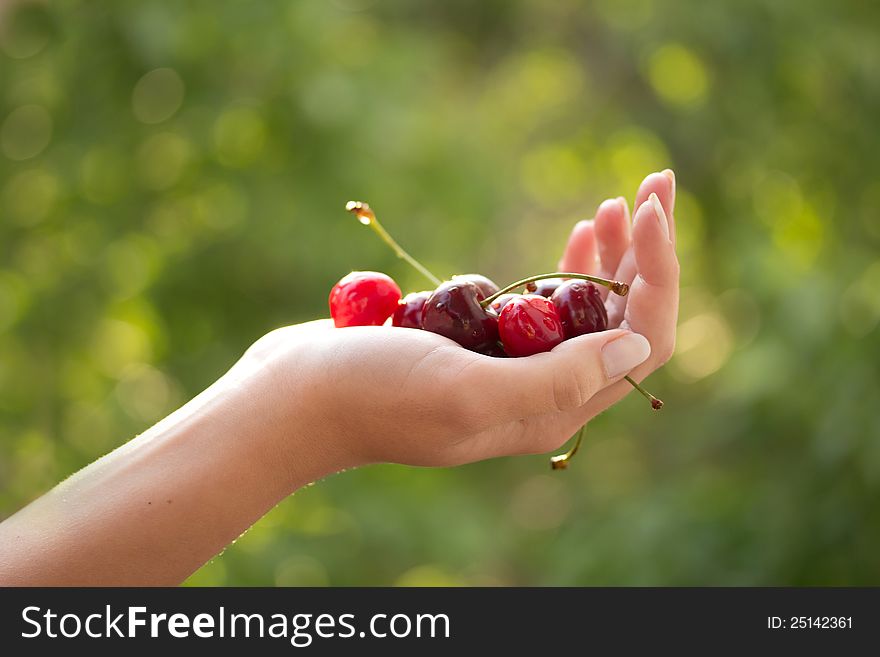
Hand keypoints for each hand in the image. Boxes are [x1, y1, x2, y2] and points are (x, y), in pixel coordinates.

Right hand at [242, 171, 677, 476]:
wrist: (296, 396)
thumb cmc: (371, 394)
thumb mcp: (465, 390)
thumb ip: (555, 378)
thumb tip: (637, 344)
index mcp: (550, 410)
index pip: (639, 343)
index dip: (656, 275)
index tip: (648, 209)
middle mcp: (540, 393)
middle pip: (621, 322)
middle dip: (645, 253)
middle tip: (656, 182)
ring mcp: (510, 368)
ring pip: (584, 311)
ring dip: (611, 256)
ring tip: (619, 202)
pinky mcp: (480, 345)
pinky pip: (544, 306)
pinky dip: (565, 269)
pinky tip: (576, 236)